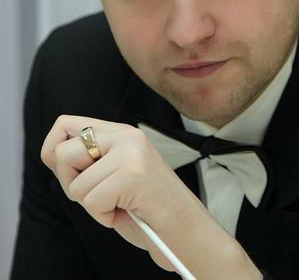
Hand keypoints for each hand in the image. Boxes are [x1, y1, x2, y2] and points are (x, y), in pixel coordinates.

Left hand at [41, 115, 261, 278]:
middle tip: (101, 196)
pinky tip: (127, 212)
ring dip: (93, 205)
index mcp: (122, 133)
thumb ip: (87, 162)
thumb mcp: (113, 176)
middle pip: (63, 152)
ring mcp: (131, 153)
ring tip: (120, 205)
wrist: (188, 232)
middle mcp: (127, 136)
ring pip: (76, 184)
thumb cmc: (149, 210)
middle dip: (72, 184)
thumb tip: (51, 153)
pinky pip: (92, 201)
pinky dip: (104, 217)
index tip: (71, 174)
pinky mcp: (133, 175)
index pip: (66, 124)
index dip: (53, 149)